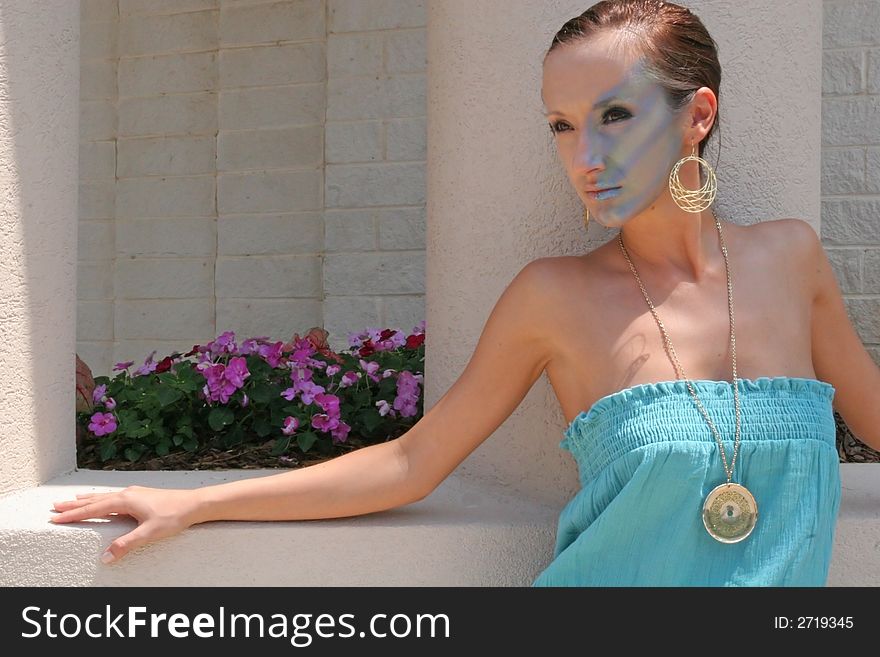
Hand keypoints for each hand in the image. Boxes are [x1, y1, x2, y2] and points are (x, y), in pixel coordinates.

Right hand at [50, 486, 202, 563]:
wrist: (195, 504)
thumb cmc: (175, 516)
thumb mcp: (149, 533)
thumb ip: (127, 545)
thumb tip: (106, 557)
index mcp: (125, 500)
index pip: (93, 509)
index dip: (74, 514)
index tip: (55, 518)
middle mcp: (127, 493)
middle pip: (95, 500)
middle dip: (75, 504)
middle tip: (56, 506)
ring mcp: (135, 493)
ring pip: (105, 496)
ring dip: (87, 499)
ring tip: (73, 500)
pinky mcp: (142, 496)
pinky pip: (115, 496)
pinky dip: (102, 498)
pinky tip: (104, 500)